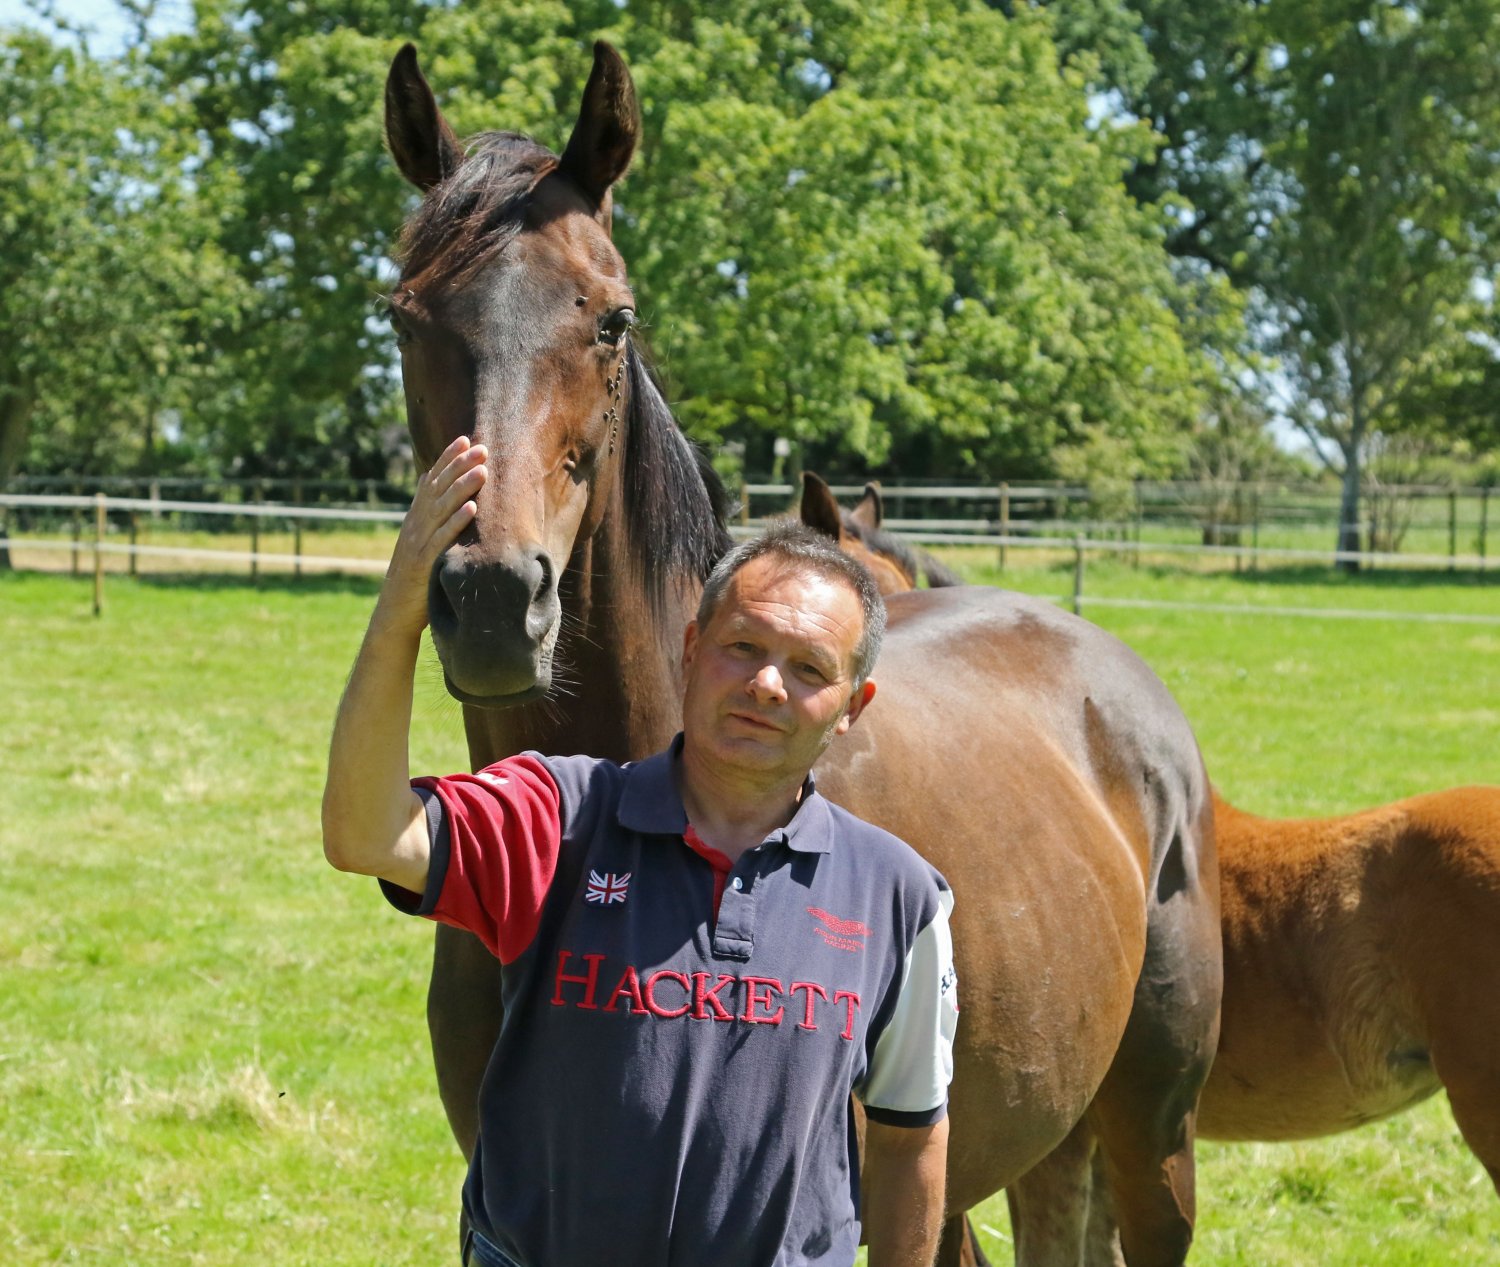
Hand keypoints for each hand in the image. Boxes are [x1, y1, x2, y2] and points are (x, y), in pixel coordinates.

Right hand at [377, 436, 487, 636]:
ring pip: (442, 509)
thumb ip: (429, 518)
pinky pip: (442, 540)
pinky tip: (472, 508)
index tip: (464, 439)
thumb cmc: (415, 580)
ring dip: (462, 487)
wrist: (394, 614)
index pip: (431, 481)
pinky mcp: (423, 564)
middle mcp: (414, 526)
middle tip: (481, 446)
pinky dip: (457, 523)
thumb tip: (437, 488)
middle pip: (438, 489)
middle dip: (459, 465)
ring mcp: (417, 543)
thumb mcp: (420, 543)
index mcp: (415, 519)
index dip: (446, 459)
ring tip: (482, 470)